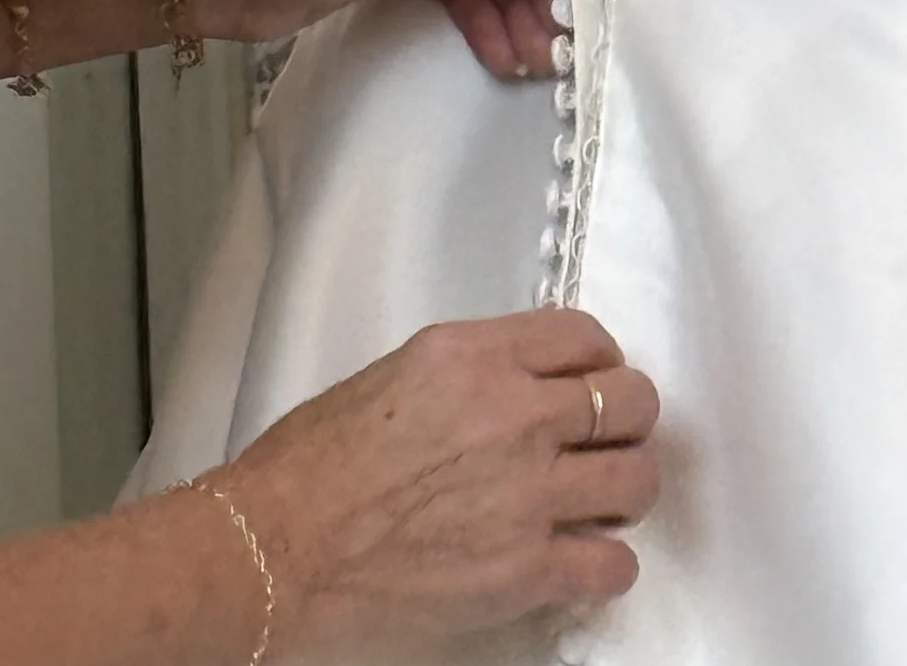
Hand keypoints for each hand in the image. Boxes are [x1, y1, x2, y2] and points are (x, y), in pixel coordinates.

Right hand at [222, 309, 659, 652]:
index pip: (584, 336)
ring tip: (603, 504)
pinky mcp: (522, 570)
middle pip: (629, 401)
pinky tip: (587, 565)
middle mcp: (514, 413)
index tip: (598, 381)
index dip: (602, 361)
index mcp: (476, 357)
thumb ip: (472, 372)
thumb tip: (517, 386)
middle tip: (608, 443)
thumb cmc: (308, 469)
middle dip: (627, 421)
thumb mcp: (397, 376)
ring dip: (625, 491)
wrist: (272, 550)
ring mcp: (525, 493)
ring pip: (635, 479)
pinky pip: (609, 565)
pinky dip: (608, 567)